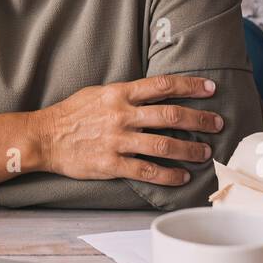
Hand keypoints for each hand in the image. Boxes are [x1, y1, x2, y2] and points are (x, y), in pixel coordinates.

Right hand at [34, 75, 223, 186]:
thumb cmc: (71, 113)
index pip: (162, 85)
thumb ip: (125, 94)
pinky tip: (182, 176)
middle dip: (199, 120)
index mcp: (119, 93)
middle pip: (170, 115)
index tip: (210, 90)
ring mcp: (117, 141)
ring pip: (163, 145)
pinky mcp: (112, 164)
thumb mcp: (98, 93)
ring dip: (189, 149)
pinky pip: (147, 171)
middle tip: (218, 123)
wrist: (44, 137)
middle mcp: (121, 115)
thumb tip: (153, 93)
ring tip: (205, 152)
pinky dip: (169, 174)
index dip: (189, 86)